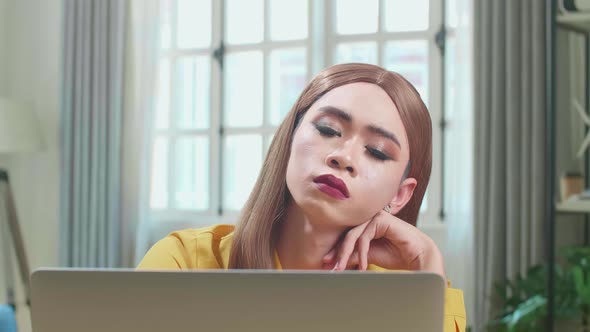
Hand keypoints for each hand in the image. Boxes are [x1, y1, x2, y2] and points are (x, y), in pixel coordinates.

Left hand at [322, 210, 445, 280]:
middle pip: (346, 235)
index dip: (336, 251)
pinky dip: (361, 252)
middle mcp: (368, 218)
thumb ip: (352, 256)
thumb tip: (333, 262)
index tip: (327, 265)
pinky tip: (363, 265)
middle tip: (332, 268)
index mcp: (365, 225)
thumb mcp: (368, 256)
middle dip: (338, 253)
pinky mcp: (380, 218)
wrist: (418, 255)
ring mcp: (374, 216)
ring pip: (353, 235)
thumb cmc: (396, 254)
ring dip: (346, 254)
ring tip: (342, 269)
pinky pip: (364, 236)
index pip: (345, 237)